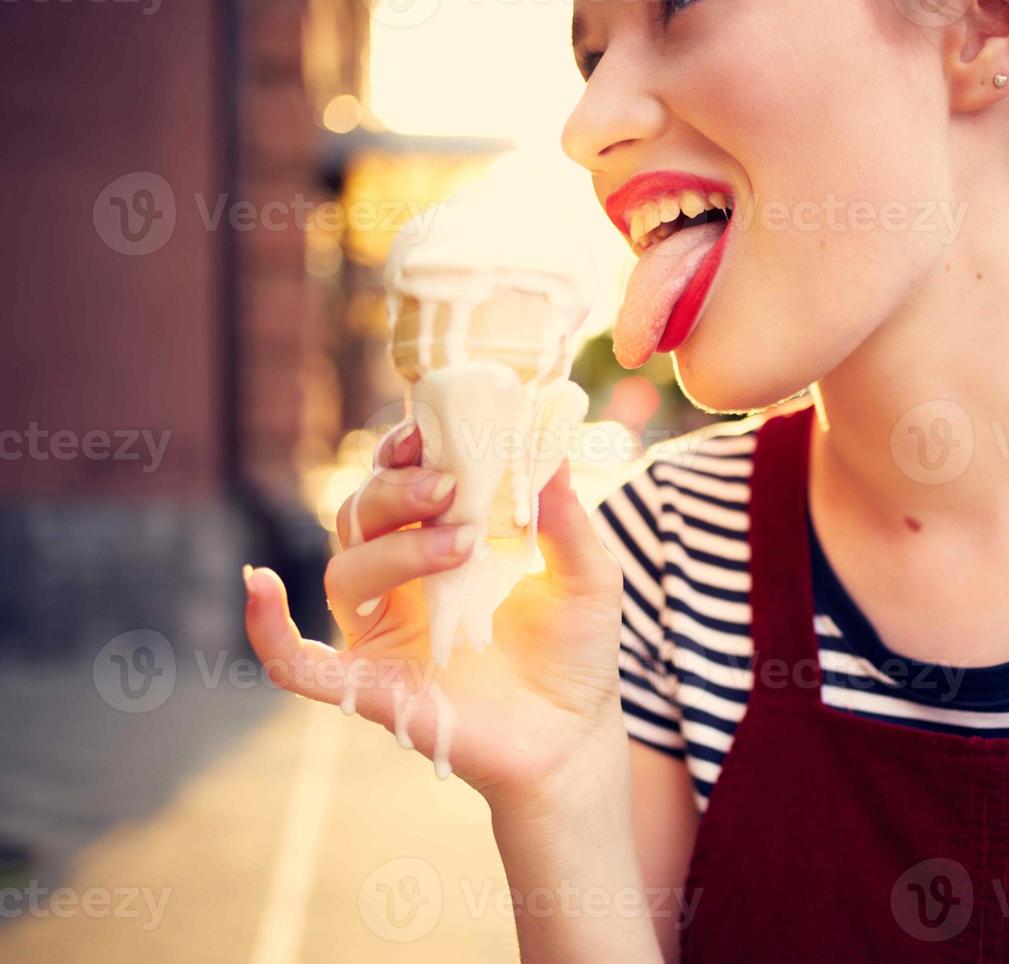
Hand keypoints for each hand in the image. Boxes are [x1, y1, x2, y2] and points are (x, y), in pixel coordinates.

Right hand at [242, 421, 626, 809]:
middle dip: (397, 490)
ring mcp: (382, 633)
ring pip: (346, 572)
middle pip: (363, 516)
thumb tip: (551, 451)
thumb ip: (566, 518)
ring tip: (462, 544)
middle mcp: (402, 582)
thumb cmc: (577, 652)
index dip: (403, 450)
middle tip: (450, 484)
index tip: (431, 429)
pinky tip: (260, 586)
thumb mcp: (588, 576)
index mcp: (442, 542)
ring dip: (393, 549)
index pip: (400, 481)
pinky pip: (296, 661)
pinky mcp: (370, 686)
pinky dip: (266, 627)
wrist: (574, 738)